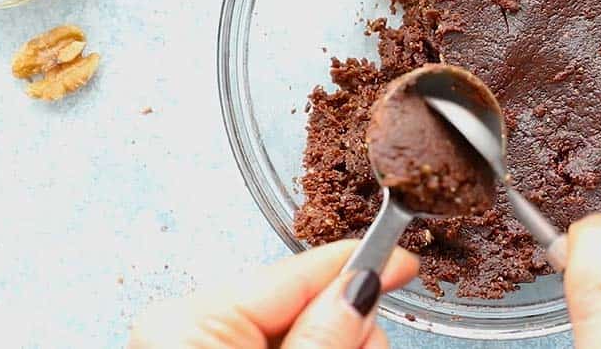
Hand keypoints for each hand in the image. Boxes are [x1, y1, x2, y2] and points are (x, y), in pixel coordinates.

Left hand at [128, 240, 418, 348]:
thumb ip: (322, 337)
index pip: (296, 271)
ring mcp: (208, 348)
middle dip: (350, 327)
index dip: (360, 262)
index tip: (408, 260)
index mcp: (192, 317)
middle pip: (307, 302)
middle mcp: (192, 325)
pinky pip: (289, 348)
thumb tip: (361, 285)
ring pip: (308, 329)